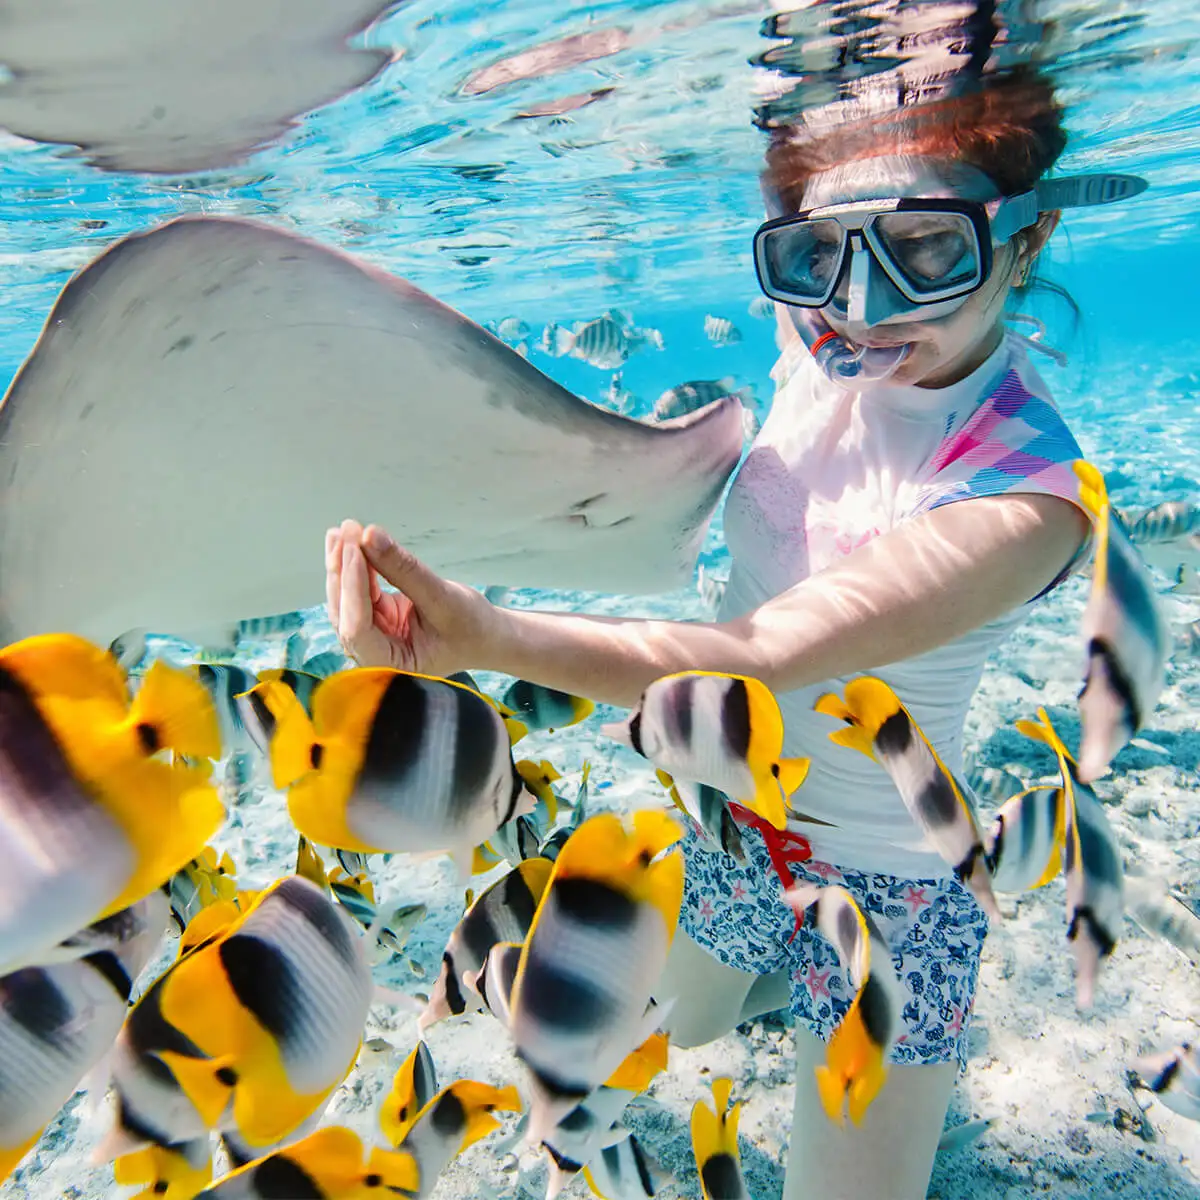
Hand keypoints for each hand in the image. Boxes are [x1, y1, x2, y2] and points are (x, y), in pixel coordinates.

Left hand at [324, 520, 499, 674]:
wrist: (487, 636)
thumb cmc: (473, 628)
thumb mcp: (443, 598)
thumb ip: (404, 570)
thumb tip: (370, 535)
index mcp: (390, 666)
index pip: (357, 627)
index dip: (352, 588)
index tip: (355, 548)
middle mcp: (373, 655)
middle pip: (345, 612)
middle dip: (344, 570)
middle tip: (349, 529)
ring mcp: (373, 636)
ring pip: (346, 599)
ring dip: (344, 564)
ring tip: (345, 529)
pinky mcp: (377, 618)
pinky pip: (358, 590)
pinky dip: (355, 565)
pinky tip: (352, 540)